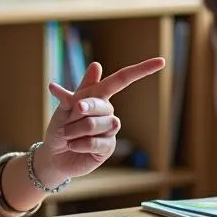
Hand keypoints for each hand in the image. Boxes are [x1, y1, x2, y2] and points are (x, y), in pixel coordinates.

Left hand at [34, 57, 164, 182]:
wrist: (55, 154)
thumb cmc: (60, 126)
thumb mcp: (66, 106)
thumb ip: (83, 88)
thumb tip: (97, 64)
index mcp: (100, 95)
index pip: (122, 79)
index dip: (142, 70)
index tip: (161, 62)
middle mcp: (109, 111)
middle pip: (102, 106)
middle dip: (80, 111)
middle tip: (68, 117)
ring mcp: (111, 130)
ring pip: (96, 124)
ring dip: (75, 129)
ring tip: (68, 134)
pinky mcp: (109, 148)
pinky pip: (96, 142)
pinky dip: (79, 143)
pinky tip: (73, 145)